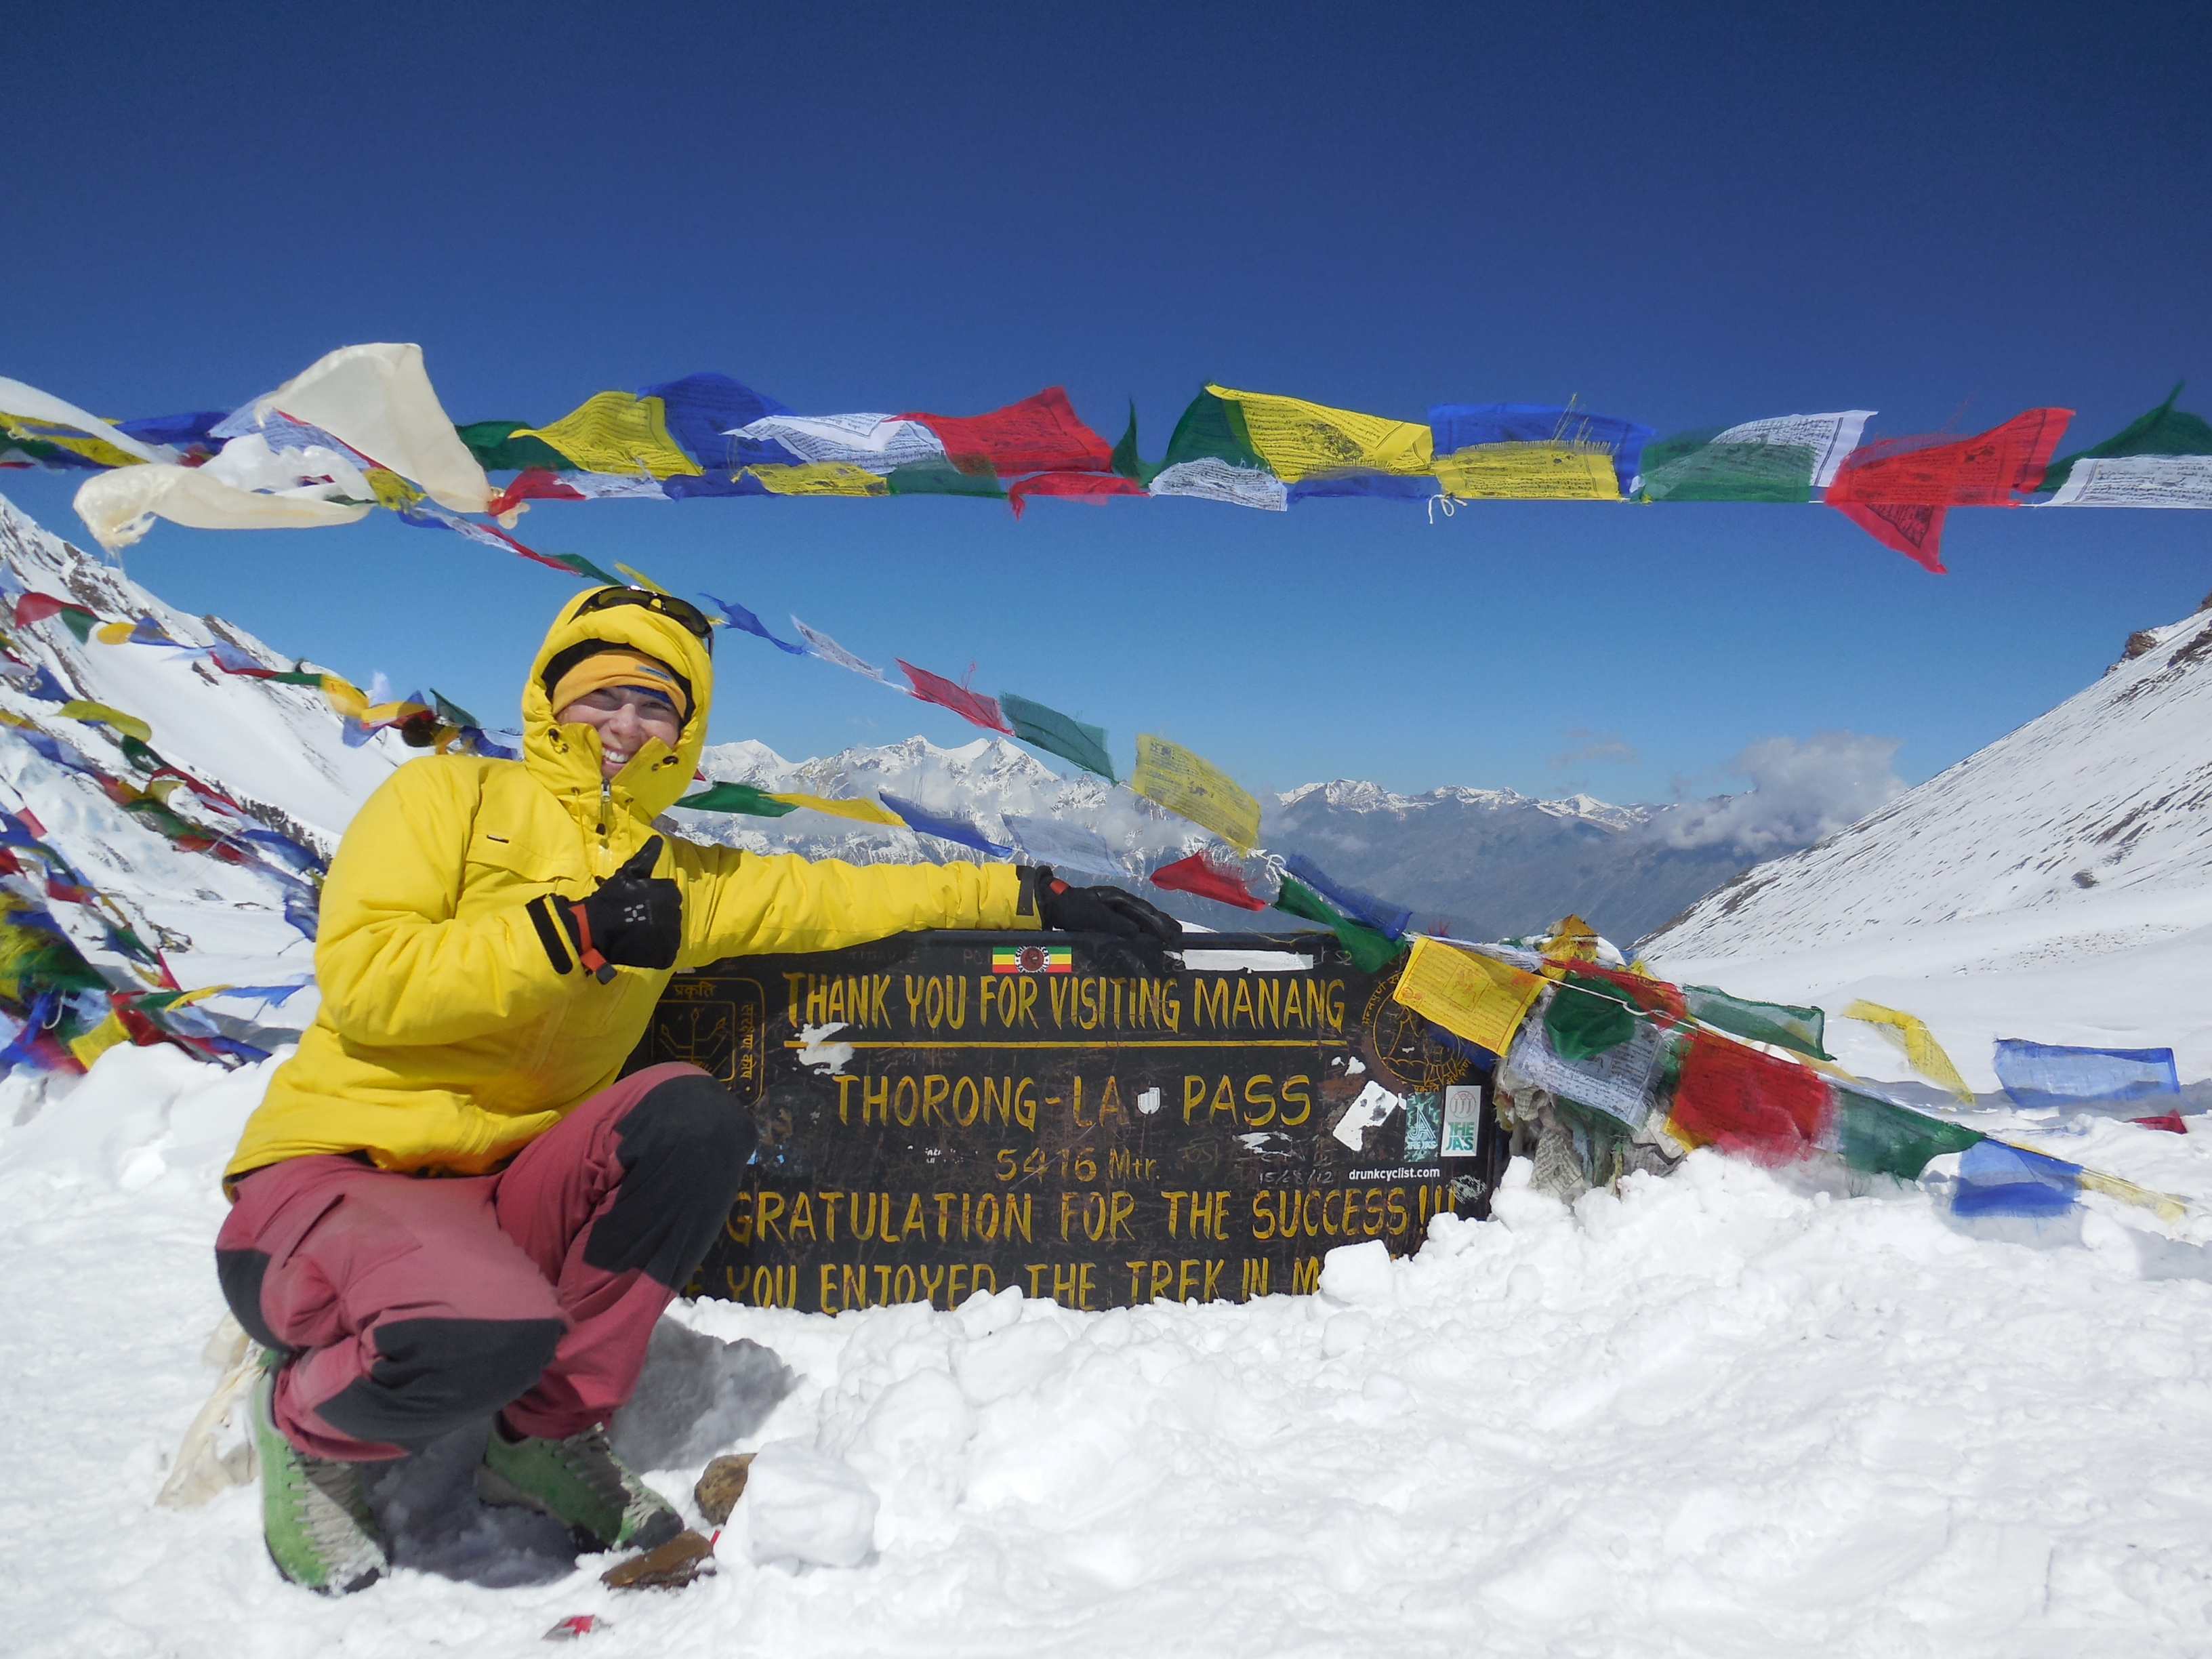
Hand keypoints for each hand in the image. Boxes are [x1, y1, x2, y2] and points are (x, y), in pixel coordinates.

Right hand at [566, 837, 680, 979]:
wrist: (594, 929)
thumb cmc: (611, 898)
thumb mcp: (628, 873)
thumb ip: (647, 856)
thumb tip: (658, 838)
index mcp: (670, 893)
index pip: (670, 897)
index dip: (654, 901)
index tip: (637, 905)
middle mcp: (676, 913)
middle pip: (671, 916)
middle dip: (657, 917)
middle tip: (636, 920)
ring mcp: (672, 936)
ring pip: (670, 935)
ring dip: (657, 935)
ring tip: (637, 934)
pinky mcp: (666, 955)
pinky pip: (667, 954)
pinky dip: (656, 953)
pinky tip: (640, 947)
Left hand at [1030, 865, 1181, 944]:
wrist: (1054, 904)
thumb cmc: (1073, 908)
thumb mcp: (1093, 916)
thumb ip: (1115, 923)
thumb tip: (1137, 930)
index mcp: (1120, 898)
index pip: (1146, 912)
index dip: (1161, 924)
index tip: (1173, 935)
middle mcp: (1122, 901)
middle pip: (1148, 914)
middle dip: (1165, 925)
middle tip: (1180, 938)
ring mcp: (1117, 908)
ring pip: (1143, 918)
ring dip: (1158, 927)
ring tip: (1172, 936)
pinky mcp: (1112, 916)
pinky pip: (1134, 922)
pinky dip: (1146, 929)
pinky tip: (1151, 936)